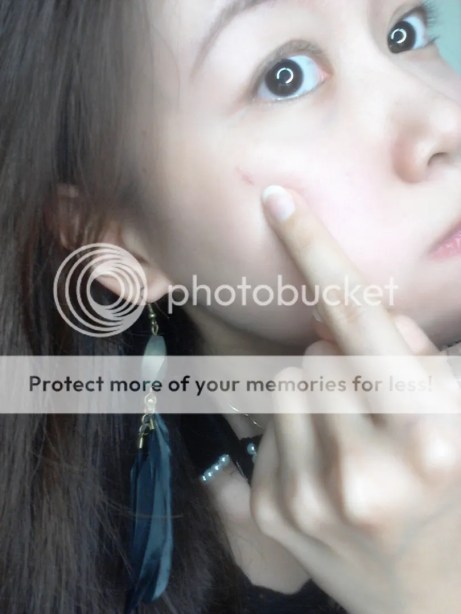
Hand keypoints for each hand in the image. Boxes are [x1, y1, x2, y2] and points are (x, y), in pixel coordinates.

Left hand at [250, 186, 460, 613]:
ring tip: (349, 435)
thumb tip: (338, 317)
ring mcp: (313, 494)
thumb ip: (411, 354)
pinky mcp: (274, 511)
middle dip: (341, 363)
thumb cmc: (450, 486)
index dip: (317, 249)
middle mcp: (367, 465)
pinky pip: (266, 427)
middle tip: (371, 401)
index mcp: (429, 431)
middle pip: (314, 353)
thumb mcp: (457, 410)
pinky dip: (294, 430)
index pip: (358, 317)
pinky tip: (325, 467)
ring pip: (284, 384)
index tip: (278, 200)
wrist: (424, 593)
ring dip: (316, 394)